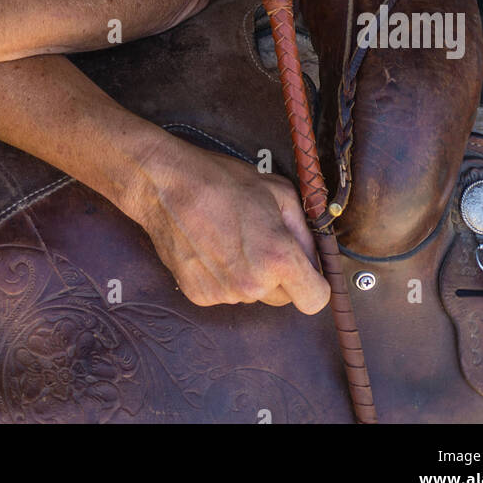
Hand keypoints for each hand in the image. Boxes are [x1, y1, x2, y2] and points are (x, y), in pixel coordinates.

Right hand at [125, 140, 329, 313]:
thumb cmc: (222, 182)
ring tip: (230, 238)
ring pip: (253, 294)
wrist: (167, 187)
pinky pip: (226, 293)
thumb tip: (312, 257)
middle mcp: (254, 284)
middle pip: (283, 298)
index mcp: (279, 258)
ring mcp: (225, 294)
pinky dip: (223, 277)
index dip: (314, 284)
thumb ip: (305, 231)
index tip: (305, 271)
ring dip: (249, 274)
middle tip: (260, 240)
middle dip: (279, 275)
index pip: (315, 300)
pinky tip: (211, 248)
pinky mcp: (200, 296)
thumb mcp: (279, 191)